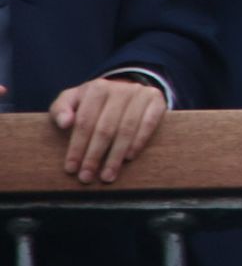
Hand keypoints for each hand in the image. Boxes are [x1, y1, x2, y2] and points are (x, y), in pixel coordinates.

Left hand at [51, 77, 166, 183]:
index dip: (76, 147)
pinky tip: (128, 158)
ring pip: (126, 129)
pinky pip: (148, 124)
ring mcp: (140, 94)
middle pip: (105, 128)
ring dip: (115, 156)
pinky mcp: (156, 100)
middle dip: (94, 156)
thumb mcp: (73, 100)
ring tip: (107, 175)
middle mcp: (120, 88)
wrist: (125, 90)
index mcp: (96, 88)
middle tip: (87, 177)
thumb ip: (61, 109)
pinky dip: (139, 142)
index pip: (84, 121)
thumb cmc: (93, 102)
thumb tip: (64, 123)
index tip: (71, 168)